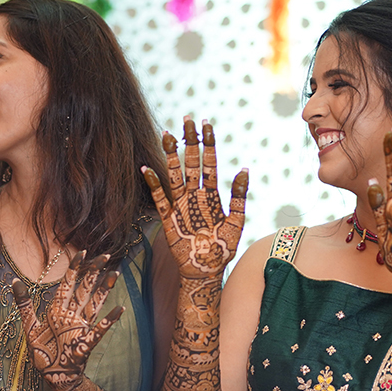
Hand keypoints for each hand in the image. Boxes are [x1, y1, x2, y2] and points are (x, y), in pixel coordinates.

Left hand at [13, 252, 124, 390]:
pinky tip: (119, 309)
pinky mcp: (85, 343)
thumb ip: (24, 304)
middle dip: (94, 272)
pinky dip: (109, 320)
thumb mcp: (30, 327)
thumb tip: (14, 280)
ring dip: (104, 290)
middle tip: (105, 256)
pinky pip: (99, 330)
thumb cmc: (43, 354)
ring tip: (114, 274)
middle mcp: (71, 315)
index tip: (83, 252)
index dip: (75, 268)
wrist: (54, 377)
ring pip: (94, 304)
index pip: (67, 284)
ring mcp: (80, 328)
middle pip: (84, 289)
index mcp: (58, 310)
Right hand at [143, 117, 248, 279]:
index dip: (208, 144)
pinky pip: (160, 198)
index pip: (209, 163)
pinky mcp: (169, 219)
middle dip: (189, 141)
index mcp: (212, 195)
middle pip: (191, 163)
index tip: (206, 124)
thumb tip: (243, 169)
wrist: (206, 270)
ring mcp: (180, 205)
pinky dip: (154, 184)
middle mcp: (195, 196)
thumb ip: (239, 196)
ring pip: (174, 174)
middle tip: (187, 120)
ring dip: (171, 155)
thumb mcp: (237, 221)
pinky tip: (148, 168)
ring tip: (168, 134)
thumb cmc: (223, 249)